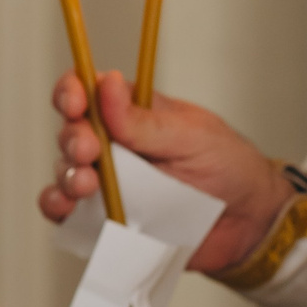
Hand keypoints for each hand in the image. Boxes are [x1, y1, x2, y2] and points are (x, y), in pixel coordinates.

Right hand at [38, 70, 292, 272]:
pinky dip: (58, 209)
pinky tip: (67, 209)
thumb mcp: (192, 136)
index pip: (88, 90)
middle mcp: (114, 144)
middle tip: (89, 151)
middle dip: (72, 139)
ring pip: (65, 171)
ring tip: (87, 185)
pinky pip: (69, 213)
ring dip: (67, 175)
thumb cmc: (228, 168)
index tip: (76, 104)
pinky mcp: (105, 218)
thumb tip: (106, 83)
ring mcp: (107, 182)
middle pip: (71, 131)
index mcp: (132, 112)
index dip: (72, 92)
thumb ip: (145, 121)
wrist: (247, 222)